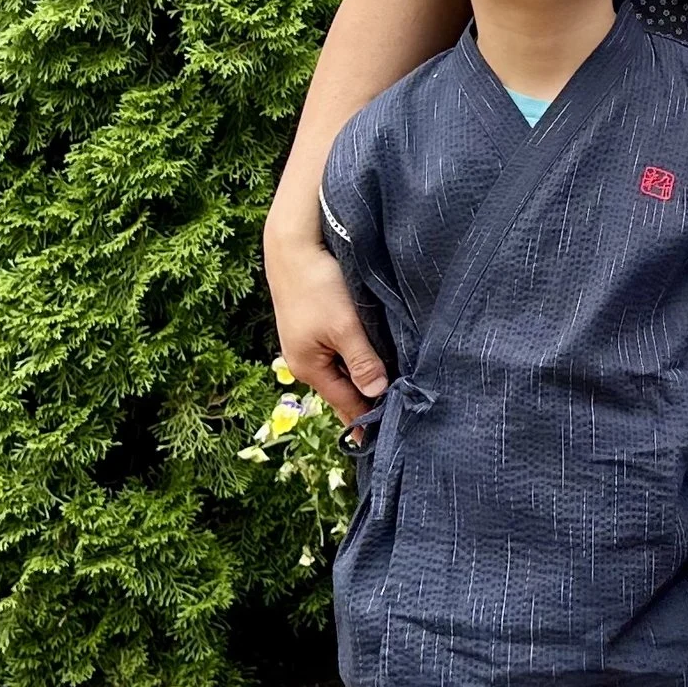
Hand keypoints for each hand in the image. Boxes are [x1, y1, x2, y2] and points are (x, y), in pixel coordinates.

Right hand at [265, 236, 387, 422]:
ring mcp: (308, 344)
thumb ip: (362, 361)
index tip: (383, 440)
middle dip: (365, 402)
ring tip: (388, 395)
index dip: (365, 420)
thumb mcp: (345, 326)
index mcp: (310, 368)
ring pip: (342, 370)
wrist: (293, 247)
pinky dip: (355, 361)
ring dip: (362, 380)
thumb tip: (377, 394)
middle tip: (394, 419)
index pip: (346, 403)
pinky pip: (338, 353)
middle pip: (343, 389)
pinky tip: (372, 360)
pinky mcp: (313, 326)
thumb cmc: (318, 285)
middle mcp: (306, 361)